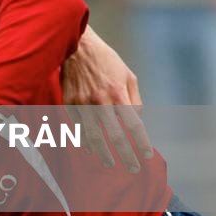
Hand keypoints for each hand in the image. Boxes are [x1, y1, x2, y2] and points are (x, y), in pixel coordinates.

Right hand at [62, 26, 151, 172]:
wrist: (77, 46)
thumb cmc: (106, 60)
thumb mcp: (127, 74)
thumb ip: (134, 98)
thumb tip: (137, 119)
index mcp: (118, 93)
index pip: (134, 124)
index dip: (141, 142)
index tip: (147, 155)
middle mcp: (100, 100)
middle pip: (115, 136)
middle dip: (126, 156)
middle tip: (133, 169)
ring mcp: (82, 104)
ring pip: (94, 138)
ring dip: (104, 154)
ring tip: (111, 163)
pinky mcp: (68, 104)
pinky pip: (78, 129)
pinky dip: (86, 142)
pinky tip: (92, 150)